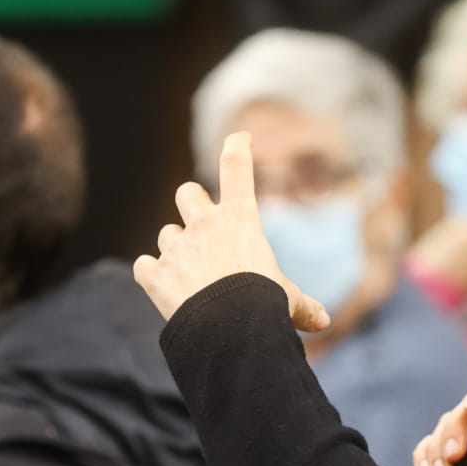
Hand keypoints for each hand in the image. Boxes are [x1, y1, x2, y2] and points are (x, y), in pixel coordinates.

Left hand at [135, 132, 329, 331]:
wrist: (226, 328)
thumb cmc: (262, 306)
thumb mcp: (288, 301)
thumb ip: (303, 306)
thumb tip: (322, 321)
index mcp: (240, 220)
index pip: (237, 168)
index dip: (238, 147)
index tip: (240, 137)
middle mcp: (204, 225)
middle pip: (188, 193)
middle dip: (192, 203)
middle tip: (200, 222)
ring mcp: (176, 248)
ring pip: (166, 232)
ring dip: (175, 246)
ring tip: (190, 273)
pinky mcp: (155, 273)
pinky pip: (144, 265)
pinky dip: (151, 273)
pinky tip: (162, 287)